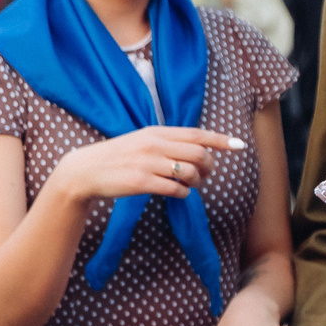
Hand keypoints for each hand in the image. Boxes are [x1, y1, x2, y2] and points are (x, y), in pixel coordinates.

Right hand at [55, 125, 245, 204]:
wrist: (85, 170)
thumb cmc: (118, 156)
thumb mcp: (143, 141)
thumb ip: (169, 142)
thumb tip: (201, 149)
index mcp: (156, 131)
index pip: (196, 134)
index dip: (220, 139)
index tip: (240, 144)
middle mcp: (154, 144)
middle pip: (200, 155)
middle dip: (209, 167)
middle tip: (204, 174)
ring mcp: (148, 163)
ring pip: (191, 173)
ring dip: (196, 182)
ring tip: (187, 184)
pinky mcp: (141, 182)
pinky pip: (177, 190)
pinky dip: (183, 193)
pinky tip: (176, 192)